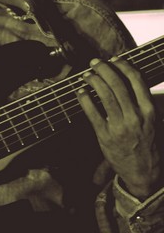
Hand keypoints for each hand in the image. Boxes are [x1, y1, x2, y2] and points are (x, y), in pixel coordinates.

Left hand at [77, 57, 159, 199]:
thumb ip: (141, 103)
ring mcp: (120, 127)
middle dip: (105, 69)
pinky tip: (80, 92)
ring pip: (105, 96)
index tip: (114, 59)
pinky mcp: (105, 137)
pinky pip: (92, 113)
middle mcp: (135, 117)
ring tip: (87, 75)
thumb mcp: (151, 122)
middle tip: (95, 62)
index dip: (124, 66)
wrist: (143, 173)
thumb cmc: (145, 144)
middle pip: (118, 84)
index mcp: (149, 111)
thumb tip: (127, 79)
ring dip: (94, 81)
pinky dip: (85, 100)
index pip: (136, 80)